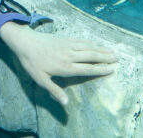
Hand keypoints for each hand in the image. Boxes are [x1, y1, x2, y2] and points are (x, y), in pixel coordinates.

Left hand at [0, 24, 117, 105]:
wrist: (25, 42)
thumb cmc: (32, 63)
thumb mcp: (40, 80)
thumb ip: (54, 91)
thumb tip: (66, 103)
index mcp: (65, 67)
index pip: (87, 69)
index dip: (100, 69)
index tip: (111, 70)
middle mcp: (69, 55)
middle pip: (91, 56)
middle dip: (105, 58)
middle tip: (118, 59)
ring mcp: (68, 45)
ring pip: (88, 47)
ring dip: (101, 49)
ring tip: (113, 51)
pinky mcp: (65, 38)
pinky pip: (81, 40)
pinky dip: (91, 42)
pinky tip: (97, 44)